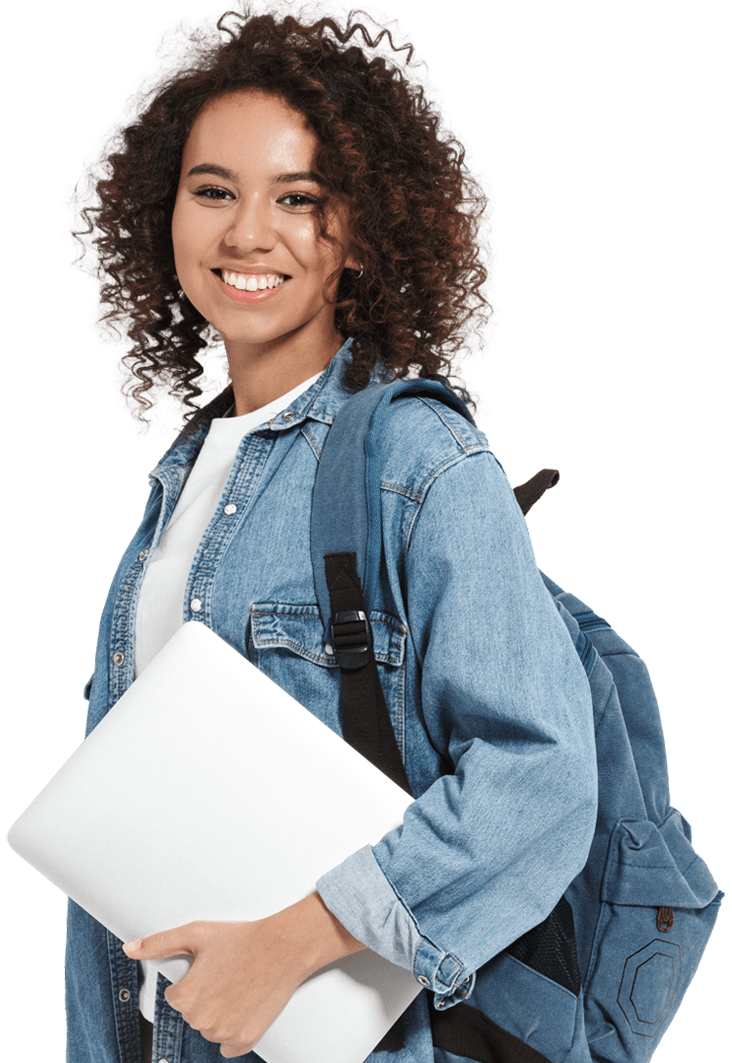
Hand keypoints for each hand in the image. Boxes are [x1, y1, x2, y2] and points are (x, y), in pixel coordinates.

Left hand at [123, 892, 365, 1057]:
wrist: (283, 947)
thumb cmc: (241, 938)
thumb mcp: (196, 934)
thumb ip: (159, 943)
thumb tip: (130, 948)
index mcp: (186, 997)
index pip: (175, 998)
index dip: (192, 980)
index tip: (209, 967)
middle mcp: (202, 1020)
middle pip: (193, 1014)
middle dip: (205, 996)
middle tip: (226, 973)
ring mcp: (224, 1033)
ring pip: (210, 1028)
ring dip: (219, 1013)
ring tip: (238, 985)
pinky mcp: (245, 1040)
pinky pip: (228, 1045)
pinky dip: (234, 1030)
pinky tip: (244, 1006)